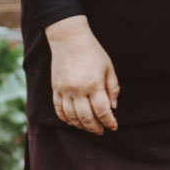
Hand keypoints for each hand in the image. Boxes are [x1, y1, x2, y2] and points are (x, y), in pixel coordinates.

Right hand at [45, 15, 119, 134]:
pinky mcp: (55, 89)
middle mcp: (78, 90)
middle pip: (86, 118)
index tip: (113, 126)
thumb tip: (113, 107)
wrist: (69, 39)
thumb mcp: (108, 67)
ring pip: (72, 117)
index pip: (102, 111)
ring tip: (89, 127)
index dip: (109, 122)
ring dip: (81, 126)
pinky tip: (73, 121)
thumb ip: (112, 88)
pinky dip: (66, 119)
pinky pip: (59, 110)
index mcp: (94, 84)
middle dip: (95, 128)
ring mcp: (65, 90)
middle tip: (101, 131)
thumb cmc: (92, 52)